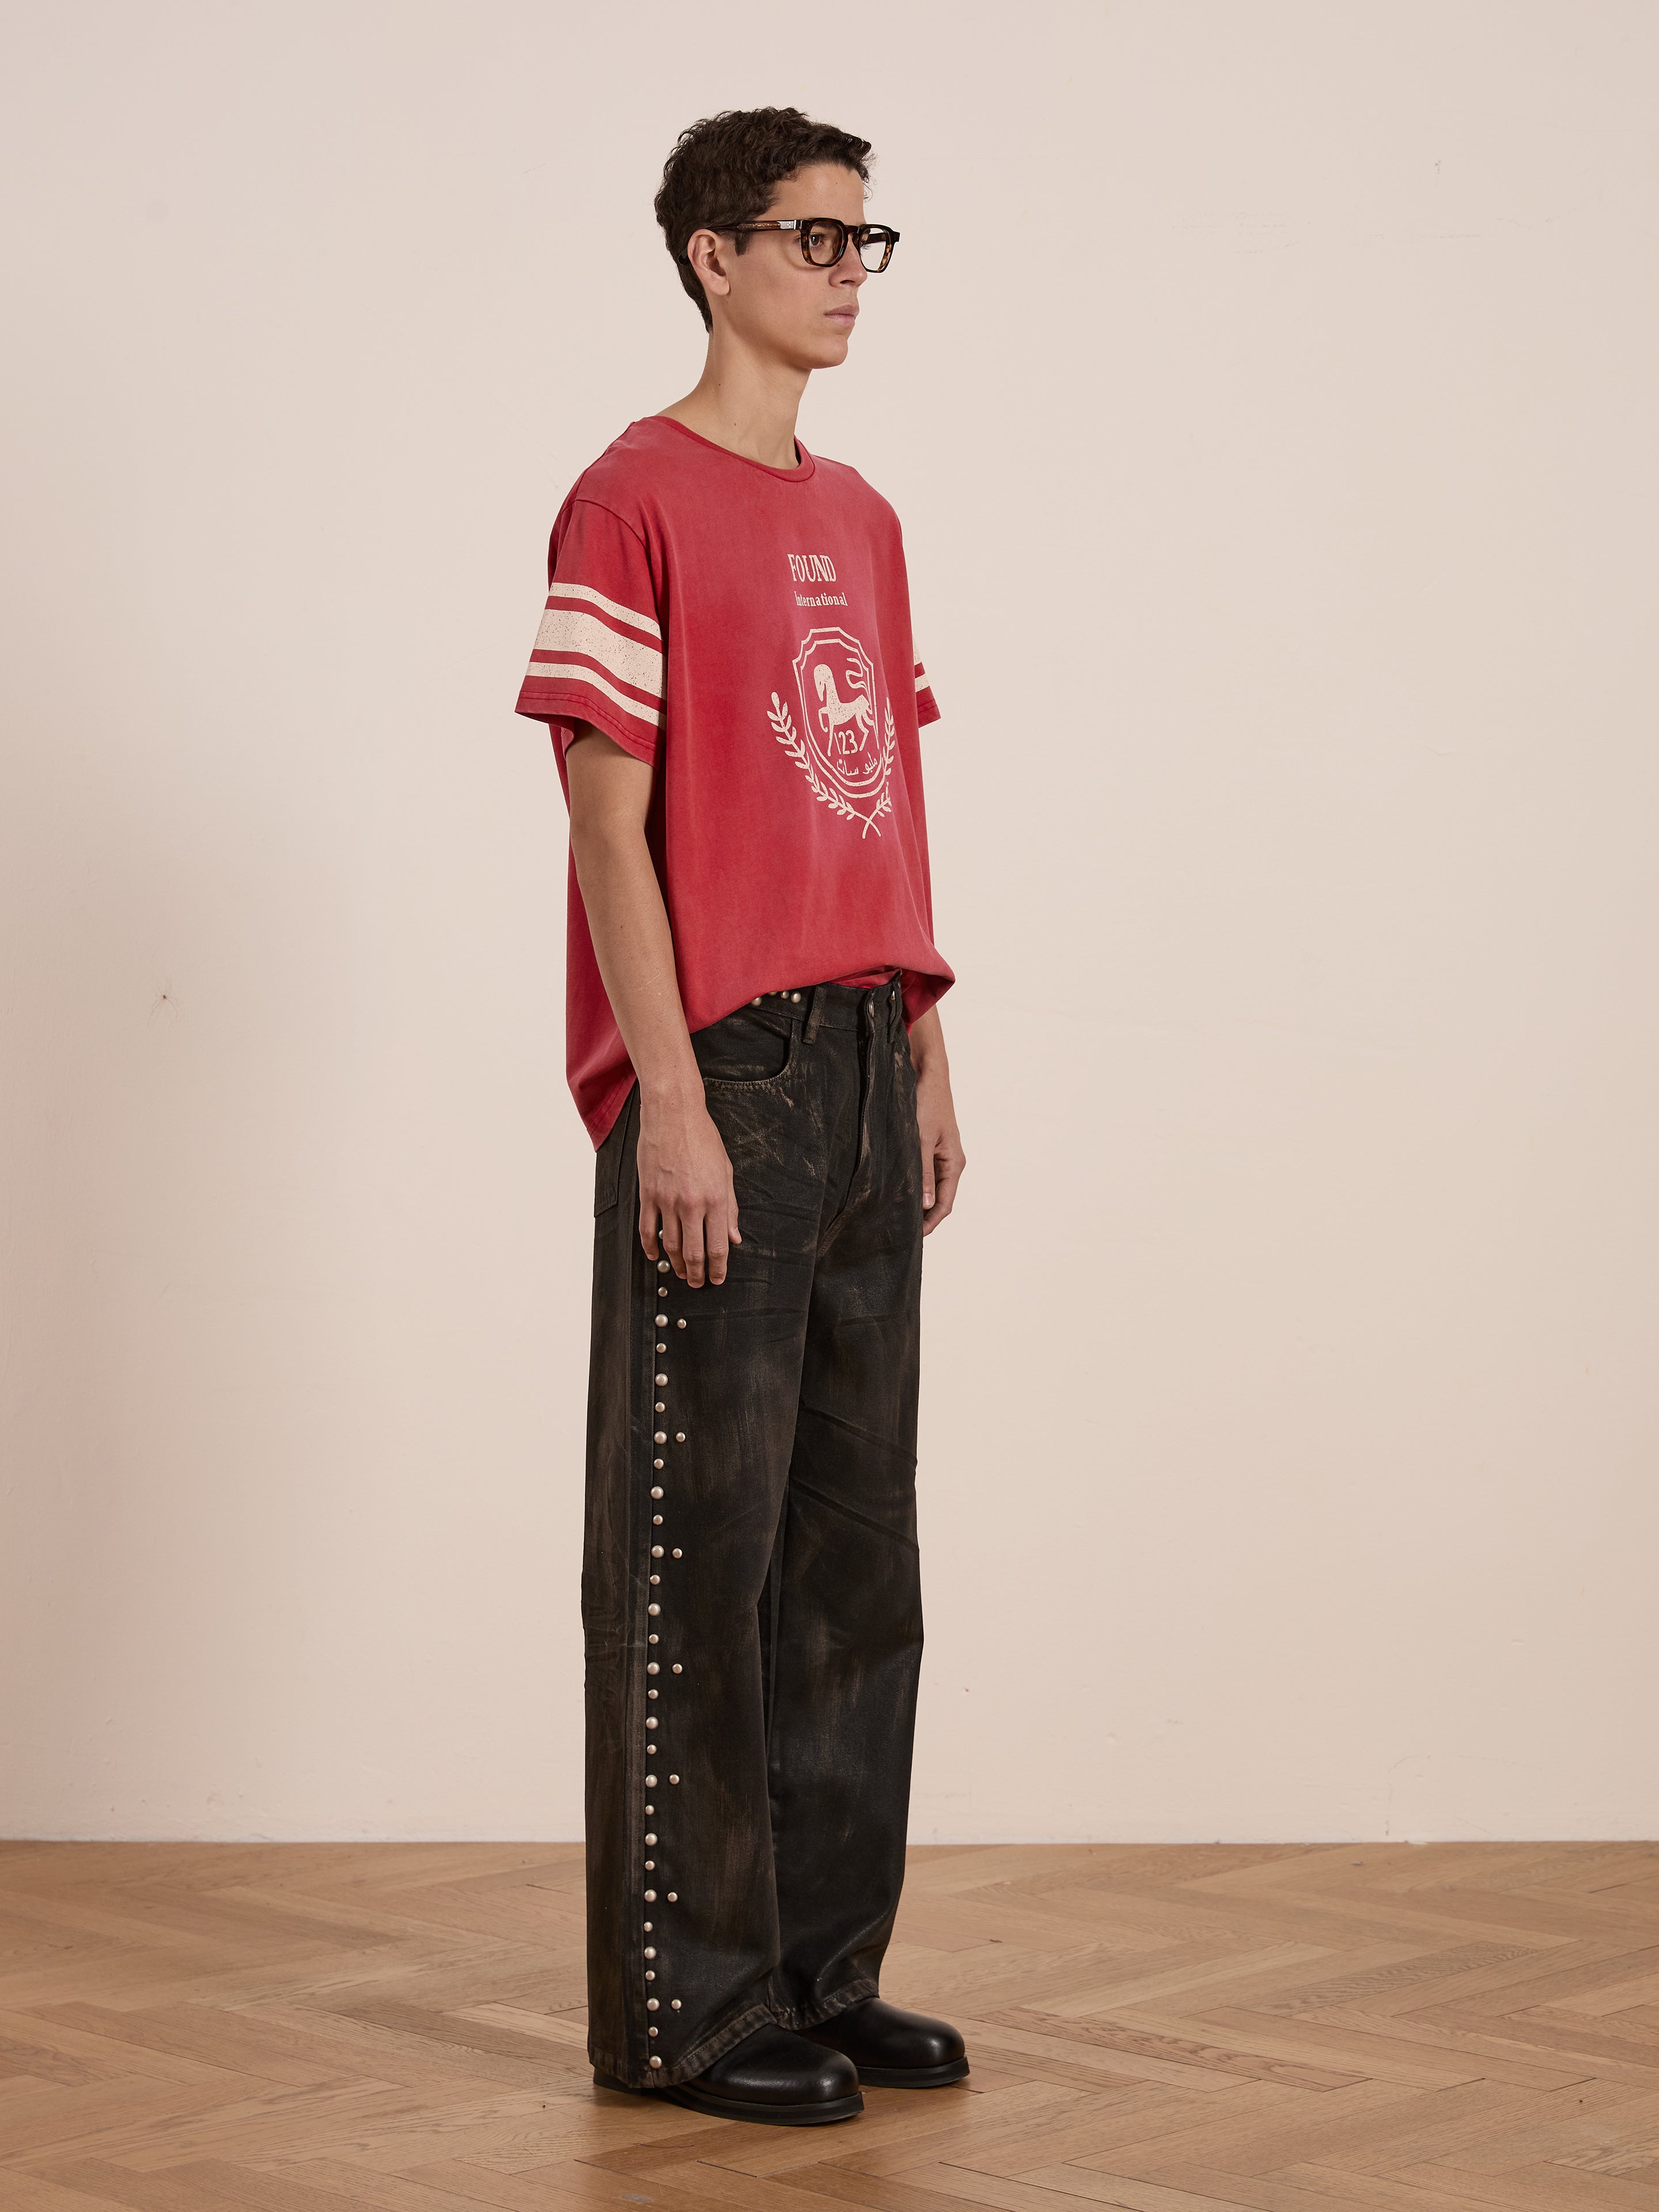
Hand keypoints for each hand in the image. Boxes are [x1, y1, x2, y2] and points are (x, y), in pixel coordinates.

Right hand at [637, 1088, 741, 1285]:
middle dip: (697, 1275)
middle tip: (698, 1283)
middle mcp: (692, 1204)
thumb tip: (734, 1237)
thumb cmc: (703, 1139)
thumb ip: (730, 1208)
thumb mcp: (727, 1172)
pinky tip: (655, 1255)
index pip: (718, 1247)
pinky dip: (650, 1247)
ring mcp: (667, 1201)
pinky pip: (647, 1230)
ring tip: (682, 1273)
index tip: (717, 1279)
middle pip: (694, 1253)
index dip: (718, 1269)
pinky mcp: (647, 1194)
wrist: (673, 1114)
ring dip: (676, 1265)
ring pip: (670, 1246)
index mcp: (716, 1199)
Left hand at [913, 1055, 965, 1234]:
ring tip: (895, 1216)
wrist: (926, 1074)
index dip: (930, 1224)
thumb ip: (923, 1173)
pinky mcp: (929, 1148)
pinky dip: (912, 1186)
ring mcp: (940, 1156)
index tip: (913, 1238)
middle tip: (900, 1232)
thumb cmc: (926, 1103)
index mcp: (954, 1164)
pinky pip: (922, 1174)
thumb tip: (925, 1205)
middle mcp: (950, 1163)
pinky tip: (896, 1192)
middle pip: (939, 1200)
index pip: (945, 1205)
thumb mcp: (921, 1139)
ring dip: (916, 1202)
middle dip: (922, 1217)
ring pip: (930, 1188)